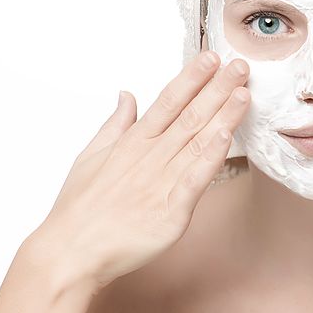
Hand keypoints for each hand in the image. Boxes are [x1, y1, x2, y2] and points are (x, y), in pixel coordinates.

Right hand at [26, 50, 249, 291]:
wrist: (70, 254)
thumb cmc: (80, 208)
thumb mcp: (91, 156)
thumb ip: (116, 124)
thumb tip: (126, 94)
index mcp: (134, 143)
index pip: (168, 102)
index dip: (192, 78)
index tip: (212, 58)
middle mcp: (151, 157)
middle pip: (190, 116)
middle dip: (217, 89)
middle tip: (241, 66)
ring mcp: (162, 183)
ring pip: (198, 142)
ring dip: (223, 116)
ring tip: (243, 93)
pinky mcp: (171, 212)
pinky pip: (194, 181)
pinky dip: (209, 159)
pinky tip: (225, 138)